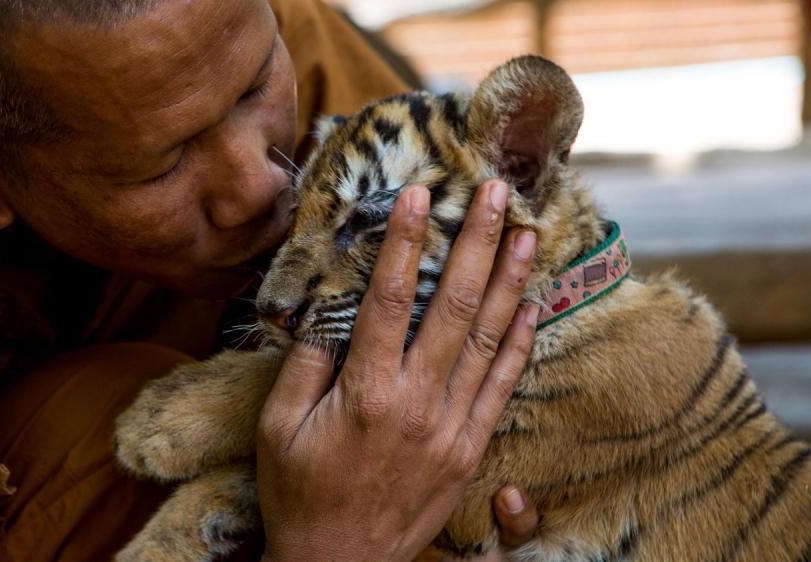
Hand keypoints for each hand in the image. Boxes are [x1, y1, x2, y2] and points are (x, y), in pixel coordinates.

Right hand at [256, 179, 538, 561]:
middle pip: (454, 306)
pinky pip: (501, 387)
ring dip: (510, 282)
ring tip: (528, 234)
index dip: (406, 241)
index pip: (390, 298)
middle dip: (478, 243)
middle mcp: (416, 402)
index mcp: (364, 392)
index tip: (421, 195)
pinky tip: (533, 308)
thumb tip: (324, 307)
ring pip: (487, 340)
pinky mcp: (469, 449)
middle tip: (498, 194)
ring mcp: (450, 427)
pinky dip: (520, 345)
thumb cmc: (300, 495)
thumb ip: (304, 364)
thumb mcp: (278, 428)